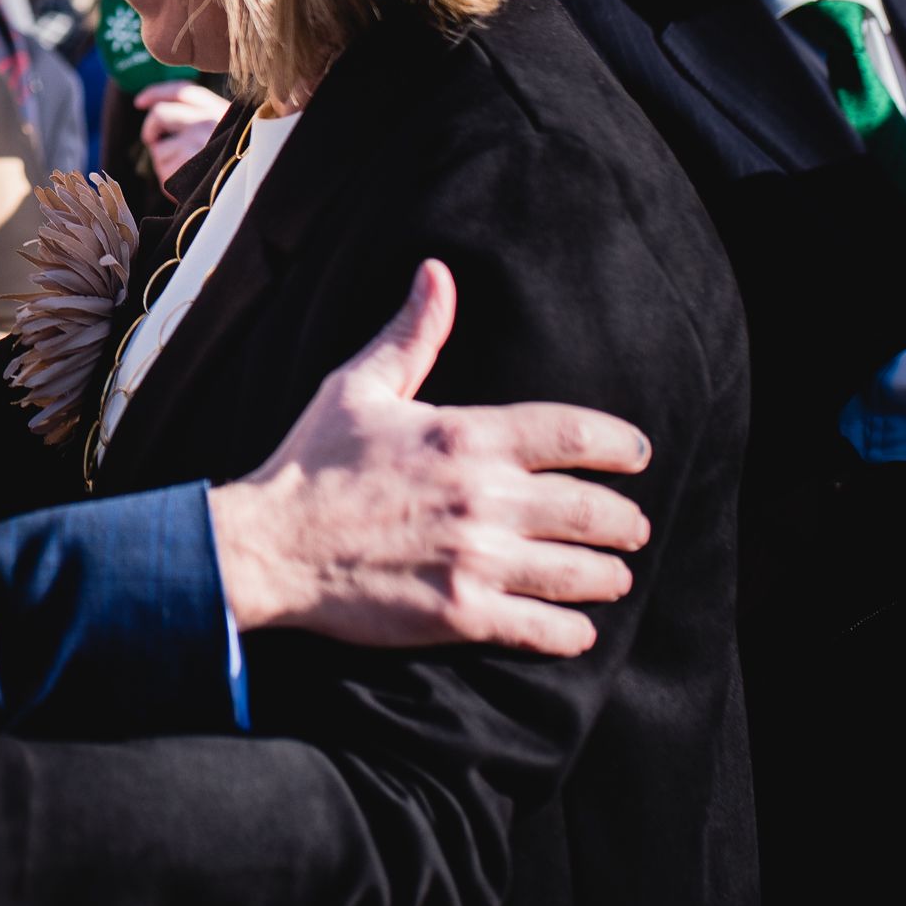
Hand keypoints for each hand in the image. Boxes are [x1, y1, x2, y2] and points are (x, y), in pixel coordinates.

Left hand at [133, 80, 229, 187]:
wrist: (241, 195)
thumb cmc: (228, 166)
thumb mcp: (222, 134)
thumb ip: (197, 119)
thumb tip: (155, 108)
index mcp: (219, 109)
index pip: (182, 91)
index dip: (157, 93)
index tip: (139, 102)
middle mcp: (210, 120)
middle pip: (160, 113)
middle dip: (150, 129)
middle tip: (151, 140)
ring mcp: (199, 141)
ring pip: (159, 147)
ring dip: (163, 162)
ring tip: (185, 173)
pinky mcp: (190, 163)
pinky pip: (162, 169)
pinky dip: (167, 179)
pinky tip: (186, 185)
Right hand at [208, 260, 654, 655]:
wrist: (267, 545)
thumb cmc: (310, 462)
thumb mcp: (358, 386)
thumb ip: (411, 334)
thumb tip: (437, 273)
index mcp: (466, 437)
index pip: (575, 436)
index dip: (622, 446)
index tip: (638, 455)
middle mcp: (482, 498)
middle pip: (593, 511)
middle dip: (626, 521)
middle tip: (633, 527)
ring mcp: (475, 559)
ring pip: (580, 574)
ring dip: (609, 576)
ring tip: (615, 575)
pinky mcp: (460, 613)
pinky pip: (544, 630)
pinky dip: (572, 632)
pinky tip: (577, 629)